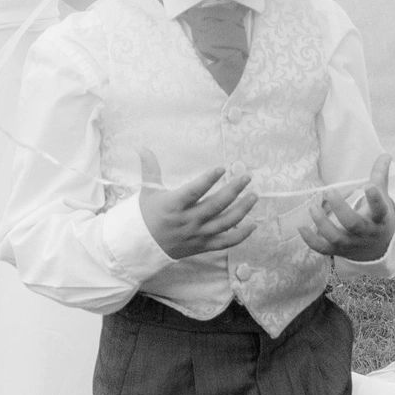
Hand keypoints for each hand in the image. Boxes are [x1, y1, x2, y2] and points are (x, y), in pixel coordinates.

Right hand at [135, 149, 256, 259]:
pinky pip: (226, 242)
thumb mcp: (147, 191)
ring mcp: (197, 234)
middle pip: (216, 205)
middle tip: (247, 177)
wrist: (141, 247)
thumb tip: (142, 147)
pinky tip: (253, 224)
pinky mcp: (202, 246)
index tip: (222, 168)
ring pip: (225, 223)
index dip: (208, 179)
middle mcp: (188, 220)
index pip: (194, 191)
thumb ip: (150, 169)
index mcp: (173, 205)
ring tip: (254, 196)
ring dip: (242, 209)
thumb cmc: (145, 216)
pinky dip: (241, 235)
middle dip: (234, 190)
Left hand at [299, 155, 394, 262]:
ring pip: (336, 237)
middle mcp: (366, 233)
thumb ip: (380, 175)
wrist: (379, 247)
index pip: (380, 210)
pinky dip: (311, 240)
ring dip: (323, 223)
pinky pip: (323, 249)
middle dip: (341, 209)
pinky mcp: (339, 251)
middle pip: (353, 224)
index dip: (375, 200)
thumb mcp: (383, 197)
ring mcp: (352, 243)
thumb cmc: (378, 216)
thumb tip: (386, 154)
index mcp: (379, 218)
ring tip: (312, 207)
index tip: (368, 186)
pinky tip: (301, 227)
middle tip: (329, 191)